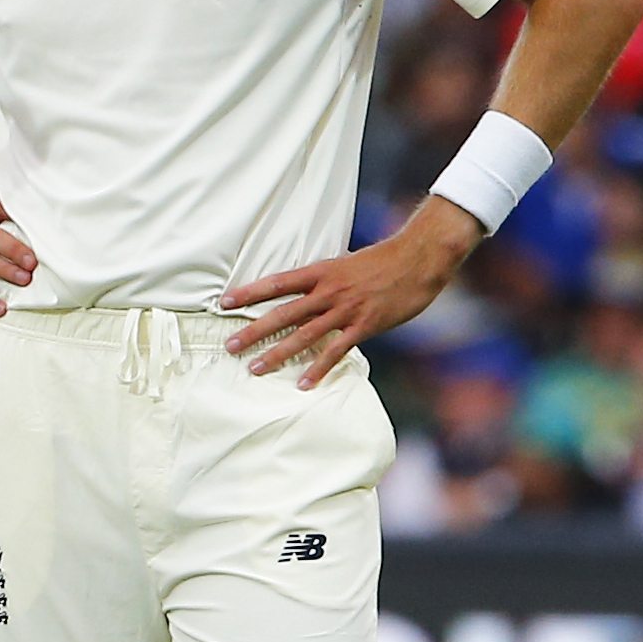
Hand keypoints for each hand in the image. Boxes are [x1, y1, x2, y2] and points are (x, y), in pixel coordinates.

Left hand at [217, 197, 480, 388]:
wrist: (418, 258)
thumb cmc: (382, 261)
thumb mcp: (346, 264)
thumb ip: (324, 280)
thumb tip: (304, 292)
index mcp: (321, 271)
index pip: (276, 282)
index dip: (249, 292)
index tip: (224, 302)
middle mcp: (328, 290)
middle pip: (283, 312)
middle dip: (254, 330)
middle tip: (229, 345)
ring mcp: (346, 309)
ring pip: (304, 334)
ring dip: (278, 353)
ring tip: (255, 368)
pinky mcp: (365, 325)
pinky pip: (336, 350)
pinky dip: (318, 368)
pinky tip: (303, 383)